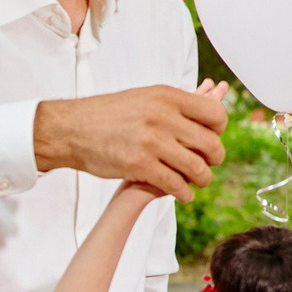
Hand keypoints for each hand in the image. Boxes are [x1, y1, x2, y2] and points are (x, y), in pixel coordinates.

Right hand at [32, 83, 227, 200]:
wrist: (71, 129)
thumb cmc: (107, 114)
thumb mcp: (144, 97)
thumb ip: (174, 104)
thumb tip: (208, 105)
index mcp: (168, 98)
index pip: (215, 115)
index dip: (219, 130)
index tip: (212, 138)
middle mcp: (163, 118)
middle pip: (210, 144)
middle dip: (215, 158)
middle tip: (209, 164)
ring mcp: (152, 143)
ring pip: (196, 167)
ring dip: (202, 178)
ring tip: (199, 181)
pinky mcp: (139, 166)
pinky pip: (175, 184)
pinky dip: (184, 192)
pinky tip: (183, 193)